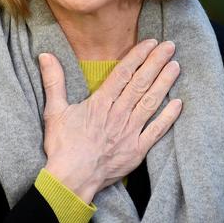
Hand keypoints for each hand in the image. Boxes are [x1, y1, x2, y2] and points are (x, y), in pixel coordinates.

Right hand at [38, 39, 181, 202]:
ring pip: (151, 102)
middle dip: (156, 62)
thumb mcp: (54, 110)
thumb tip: (45, 55)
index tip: (150, 42)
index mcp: (100, 103)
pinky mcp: (137, 150)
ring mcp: (130, 132)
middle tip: (170, 46)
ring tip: (176, 65)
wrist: (71, 179)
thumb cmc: (62, 146)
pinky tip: (179, 103)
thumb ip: (53, 80)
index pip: (123, 73)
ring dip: (165, 82)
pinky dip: (169, 117)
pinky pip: (157, 130)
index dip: (138, 56)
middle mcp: (118, 114)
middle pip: (141, 83)